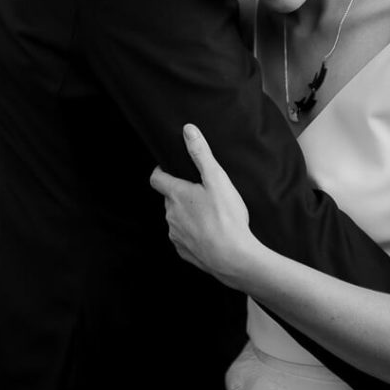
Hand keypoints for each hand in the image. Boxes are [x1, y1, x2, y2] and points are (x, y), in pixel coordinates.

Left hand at [149, 124, 259, 288]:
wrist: (233, 258)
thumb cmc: (226, 218)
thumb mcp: (216, 179)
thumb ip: (201, 153)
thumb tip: (187, 130)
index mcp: (176, 195)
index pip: (156, 178)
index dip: (161, 171)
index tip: (169, 168)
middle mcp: (170, 215)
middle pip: (169, 198)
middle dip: (181, 193)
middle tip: (201, 191)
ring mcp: (176, 235)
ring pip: (177, 218)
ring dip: (187, 214)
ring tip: (209, 213)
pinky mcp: (184, 252)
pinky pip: (184, 237)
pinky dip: (193, 233)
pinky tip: (210, 232)